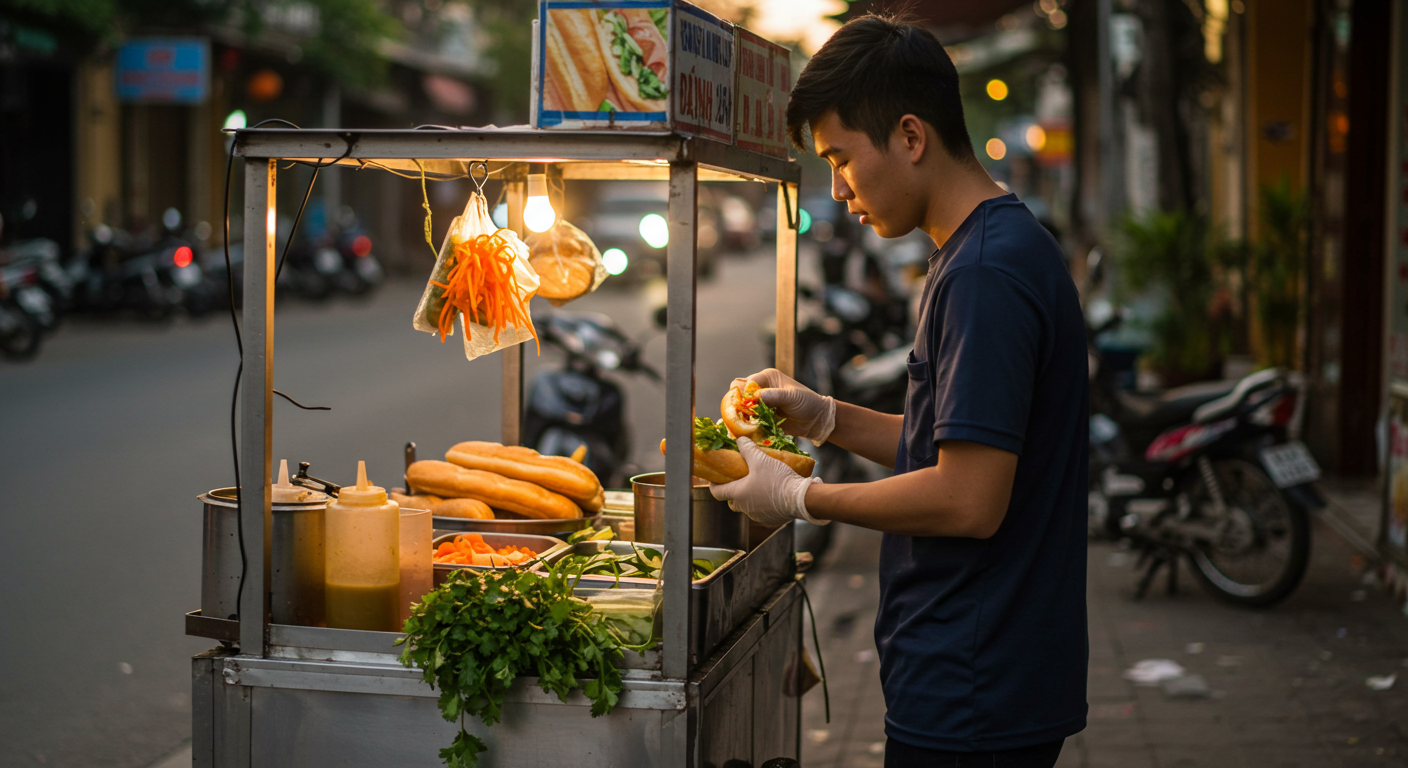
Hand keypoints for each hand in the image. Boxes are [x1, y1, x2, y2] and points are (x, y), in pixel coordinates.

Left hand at [708, 437, 825, 526]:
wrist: (801, 499)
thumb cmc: (777, 479)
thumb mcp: (761, 459)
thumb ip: (747, 449)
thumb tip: (740, 441)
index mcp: (738, 495)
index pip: (717, 492)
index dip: (713, 484)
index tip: (715, 477)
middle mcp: (745, 508)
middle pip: (732, 500)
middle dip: (733, 490)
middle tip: (739, 478)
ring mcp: (758, 516)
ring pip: (748, 505)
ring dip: (750, 496)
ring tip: (758, 482)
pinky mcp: (771, 519)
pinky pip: (762, 510)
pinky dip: (763, 502)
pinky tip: (771, 492)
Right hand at [731, 368, 836, 444]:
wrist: (816, 419)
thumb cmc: (807, 402)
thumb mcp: (792, 397)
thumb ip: (775, 395)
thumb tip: (756, 395)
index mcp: (767, 377)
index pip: (745, 382)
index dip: (743, 394)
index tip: (747, 406)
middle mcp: (761, 388)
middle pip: (739, 394)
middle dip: (738, 405)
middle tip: (743, 416)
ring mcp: (760, 403)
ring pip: (741, 408)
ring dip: (742, 416)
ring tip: (746, 425)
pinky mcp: (762, 416)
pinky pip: (748, 419)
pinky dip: (747, 425)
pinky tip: (749, 430)